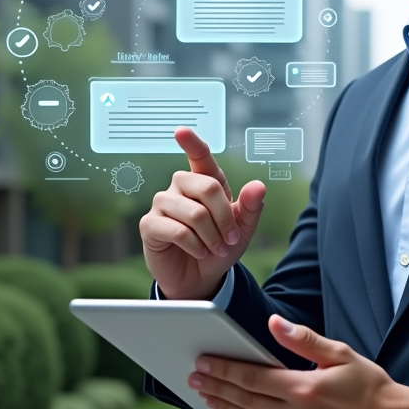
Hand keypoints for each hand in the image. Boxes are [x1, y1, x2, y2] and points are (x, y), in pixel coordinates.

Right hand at [139, 127, 266, 299]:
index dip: (192, 143)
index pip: (199, 157)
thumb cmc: (220, 246)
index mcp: (205, 182)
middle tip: (231, 239)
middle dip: (224, 217)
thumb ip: (252, 207)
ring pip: (194, 213)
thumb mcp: (243, 229)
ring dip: (211, 236)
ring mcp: (162, 203)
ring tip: (216, 249)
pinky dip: (195, 245)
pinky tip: (199, 252)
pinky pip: (177, 230)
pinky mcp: (150, 224)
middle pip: (207, 187)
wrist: (201, 277)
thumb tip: (258, 185)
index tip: (181, 131)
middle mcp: (181, 187)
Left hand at [187, 315, 408, 408]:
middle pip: (246, 400)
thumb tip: (274, 324)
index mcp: (306, 390)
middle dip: (217, 387)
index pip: (254, 378)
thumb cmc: (369, 386)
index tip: (204, 363)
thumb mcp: (340, 354)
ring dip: (226, 408)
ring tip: (207, 396)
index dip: (225, 370)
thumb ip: (303, 340)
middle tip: (194, 377)